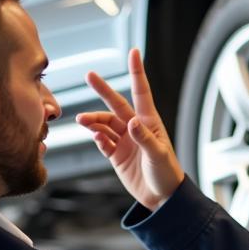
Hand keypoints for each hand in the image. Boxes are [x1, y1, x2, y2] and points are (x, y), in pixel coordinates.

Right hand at [78, 48, 184, 209]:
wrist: (162, 197)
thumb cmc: (166, 173)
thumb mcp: (158, 155)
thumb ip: (144, 138)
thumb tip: (130, 122)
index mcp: (149, 123)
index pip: (141, 92)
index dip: (136, 72)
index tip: (134, 52)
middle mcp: (135, 128)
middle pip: (116, 105)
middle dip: (103, 90)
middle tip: (89, 75)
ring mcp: (124, 141)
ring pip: (104, 124)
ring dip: (93, 121)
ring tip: (82, 120)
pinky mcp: (116, 155)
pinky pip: (102, 142)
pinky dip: (96, 138)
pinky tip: (95, 137)